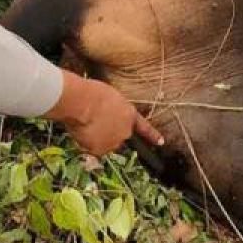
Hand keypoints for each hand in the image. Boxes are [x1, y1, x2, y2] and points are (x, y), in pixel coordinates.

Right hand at [43, 71, 164, 156]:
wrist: (85, 102)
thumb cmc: (93, 93)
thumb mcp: (109, 97)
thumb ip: (112, 110)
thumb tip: (103, 117)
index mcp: (129, 114)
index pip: (143, 127)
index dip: (152, 135)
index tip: (161, 142)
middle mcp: (125, 131)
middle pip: (118, 137)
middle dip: (108, 134)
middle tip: (92, 122)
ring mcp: (114, 142)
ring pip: (104, 144)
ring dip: (95, 138)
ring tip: (85, 123)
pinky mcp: (101, 149)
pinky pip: (91, 148)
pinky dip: (86, 142)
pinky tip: (81, 130)